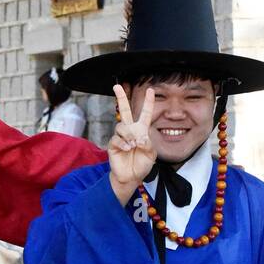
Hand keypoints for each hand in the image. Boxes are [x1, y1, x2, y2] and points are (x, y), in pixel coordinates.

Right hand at [108, 84, 156, 204]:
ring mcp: (120, 137)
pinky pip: (116, 139)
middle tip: (116, 86)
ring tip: (133, 145)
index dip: (148, 102)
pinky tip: (128, 149)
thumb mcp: (151, 154)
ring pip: (121, 126)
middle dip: (120, 97)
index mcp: (141, 130)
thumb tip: (138, 137)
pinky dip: (123, 144)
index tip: (151, 90)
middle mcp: (130, 131)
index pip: (145, 113)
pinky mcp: (113, 145)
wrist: (131, 177)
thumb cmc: (142, 165)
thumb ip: (148, 143)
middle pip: (124, 111)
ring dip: (129, 134)